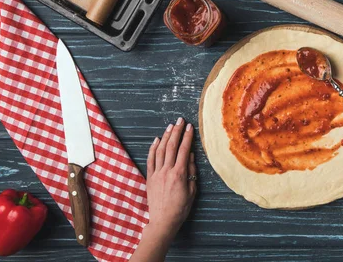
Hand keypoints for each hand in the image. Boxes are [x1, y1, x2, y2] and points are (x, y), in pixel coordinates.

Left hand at [146, 118, 196, 239]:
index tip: (190, 127)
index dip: (187, 137)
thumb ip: (192, 171)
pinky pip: (150, 160)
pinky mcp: (150, 178)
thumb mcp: (192, 191)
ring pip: (161, 150)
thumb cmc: (181, 208)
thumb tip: (191, 156)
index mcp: (180, 174)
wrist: (163, 221)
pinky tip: (157, 140)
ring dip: (166, 136)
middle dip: (177, 131)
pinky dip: (153, 148)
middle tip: (180, 120)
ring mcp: (157, 174)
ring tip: (170, 126)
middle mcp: (167, 171)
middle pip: (172, 146)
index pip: (184, 150)